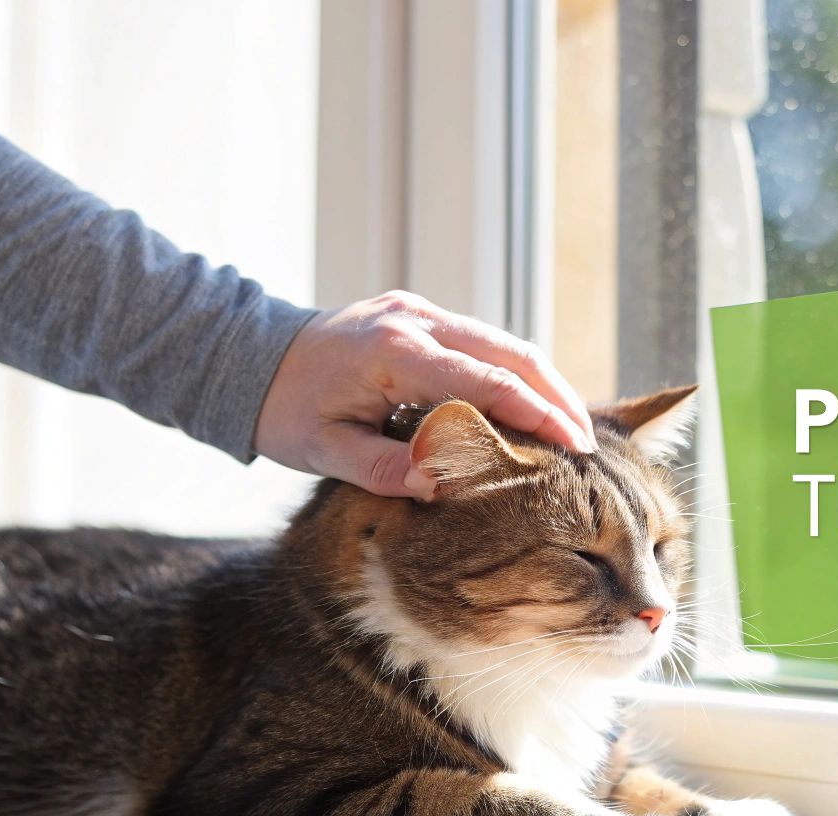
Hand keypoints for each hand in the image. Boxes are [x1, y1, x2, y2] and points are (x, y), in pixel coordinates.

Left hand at [253, 291, 596, 497]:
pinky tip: (528, 406)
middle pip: (512, 353)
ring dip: (540, 382)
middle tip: (588, 442)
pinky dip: (512, 373)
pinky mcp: (418, 314)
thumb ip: (383, 467)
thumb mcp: (323, 450)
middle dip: (557, 396)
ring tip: (569, 428)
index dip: (539, 415)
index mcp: (395, 352)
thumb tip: (442, 483)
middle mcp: (415, 320)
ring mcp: (419, 311)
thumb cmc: (284, 409)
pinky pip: (481, 342)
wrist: (248, 355)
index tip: (575, 448)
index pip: (488, 383)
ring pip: (502, 342)